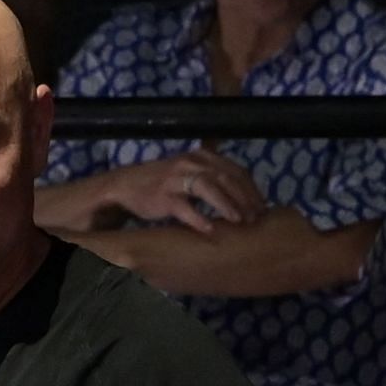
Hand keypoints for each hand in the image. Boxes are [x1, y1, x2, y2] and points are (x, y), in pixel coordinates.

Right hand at [109, 151, 264, 232]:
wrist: (124, 186)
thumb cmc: (161, 181)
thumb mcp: (189, 168)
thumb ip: (212, 172)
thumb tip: (243, 191)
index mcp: (202, 156)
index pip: (235, 170)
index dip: (251, 189)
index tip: (261, 207)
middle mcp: (191, 163)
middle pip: (226, 178)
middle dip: (245, 198)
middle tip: (256, 217)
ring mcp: (176, 179)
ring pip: (208, 187)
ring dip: (227, 204)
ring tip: (239, 220)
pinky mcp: (163, 197)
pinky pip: (184, 208)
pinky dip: (199, 218)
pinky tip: (210, 229)